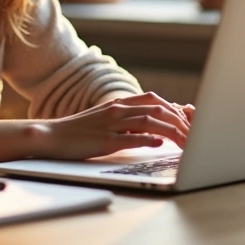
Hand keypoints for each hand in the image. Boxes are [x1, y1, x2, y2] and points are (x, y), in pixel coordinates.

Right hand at [37, 92, 191, 160]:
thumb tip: (153, 130)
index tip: (189, 122)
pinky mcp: (104, 140)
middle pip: (157, 109)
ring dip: (171, 132)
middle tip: (193, 135)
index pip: (155, 100)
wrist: (51, 135)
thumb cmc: (79, 131)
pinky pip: (129, 138)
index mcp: (119, 104)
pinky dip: (147, 139)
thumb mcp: (105, 121)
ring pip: (149, 121)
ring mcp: (111, 124)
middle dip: (180, 121)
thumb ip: (127, 122)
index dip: (175, 109)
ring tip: (186, 142)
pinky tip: (159, 144)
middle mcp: (117, 110)